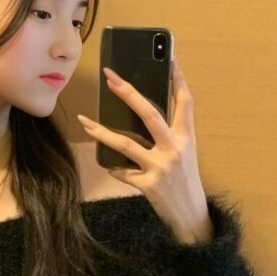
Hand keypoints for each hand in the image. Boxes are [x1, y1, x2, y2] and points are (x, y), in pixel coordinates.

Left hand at [77, 55, 212, 243]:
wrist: (191, 217)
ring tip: (84, 121)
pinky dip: (115, 168)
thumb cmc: (185, 181)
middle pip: (149, 114)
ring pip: (126, 144)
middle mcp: (175, 149)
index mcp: (186, 138)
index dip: (178, 80)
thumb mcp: (184, 154)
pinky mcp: (148, 185)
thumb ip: (170, 134)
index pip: (185, 102)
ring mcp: (161, 167)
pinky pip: (123, 172)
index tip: (171, 59)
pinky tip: (109, 165)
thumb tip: (144, 112)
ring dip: (101, 132)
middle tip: (110, 77)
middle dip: (128, 93)